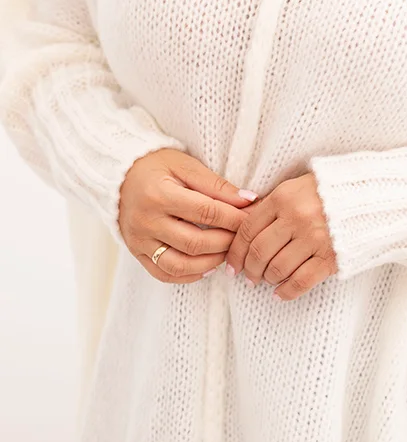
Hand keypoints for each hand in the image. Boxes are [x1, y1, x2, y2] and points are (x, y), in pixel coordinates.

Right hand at [118, 147, 258, 282]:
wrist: (118, 175)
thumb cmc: (155, 166)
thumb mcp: (186, 166)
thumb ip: (217, 185)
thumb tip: (249, 201)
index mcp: (159, 194)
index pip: (206, 212)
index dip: (234, 218)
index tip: (252, 218)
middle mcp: (146, 221)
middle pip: (195, 243)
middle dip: (227, 242)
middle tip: (243, 237)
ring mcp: (139, 240)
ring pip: (180, 265)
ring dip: (210, 263)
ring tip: (227, 252)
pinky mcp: (136, 252)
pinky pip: (164, 274)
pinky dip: (189, 275)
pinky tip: (206, 266)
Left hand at [224, 171, 336, 299]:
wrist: (371, 198)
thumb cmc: (329, 192)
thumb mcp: (296, 188)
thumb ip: (270, 205)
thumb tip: (240, 226)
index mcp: (284, 198)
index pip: (247, 229)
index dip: (235, 252)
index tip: (232, 266)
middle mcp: (297, 218)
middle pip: (259, 252)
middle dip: (249, 270)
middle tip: (248, 277)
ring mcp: (315, 239)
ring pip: (277, 269)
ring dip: (267, 279)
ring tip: (266, 280)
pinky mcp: (331, 257)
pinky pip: (301, 281)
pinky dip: (286, 291)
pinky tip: (280, 294)